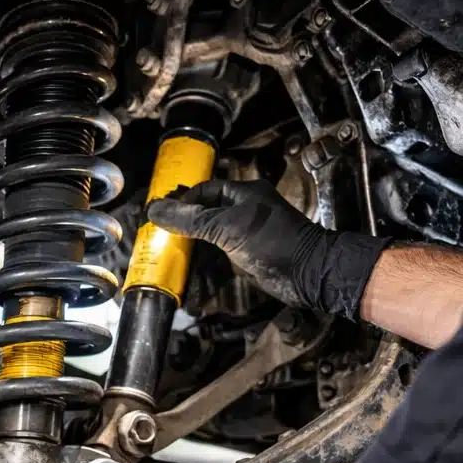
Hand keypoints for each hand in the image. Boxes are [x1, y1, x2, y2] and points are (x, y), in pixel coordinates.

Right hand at [146, 178, 390, 319]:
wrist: (306, 272)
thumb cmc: (272, 242)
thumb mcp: (227, 227)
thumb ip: (191, 220)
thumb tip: (156, 210)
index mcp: (244, 193)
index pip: (204, 190)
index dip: (182, 200)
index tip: (161, 214)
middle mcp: (246, 208)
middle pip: (207, 208)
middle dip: (185, 218)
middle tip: (160, 229)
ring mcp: (248, 230)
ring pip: (212, 228)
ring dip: (193, 235)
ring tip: (169, 244)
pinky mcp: (249, 251)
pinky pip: (220, 246)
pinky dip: (204, 250)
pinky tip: (190, 257)